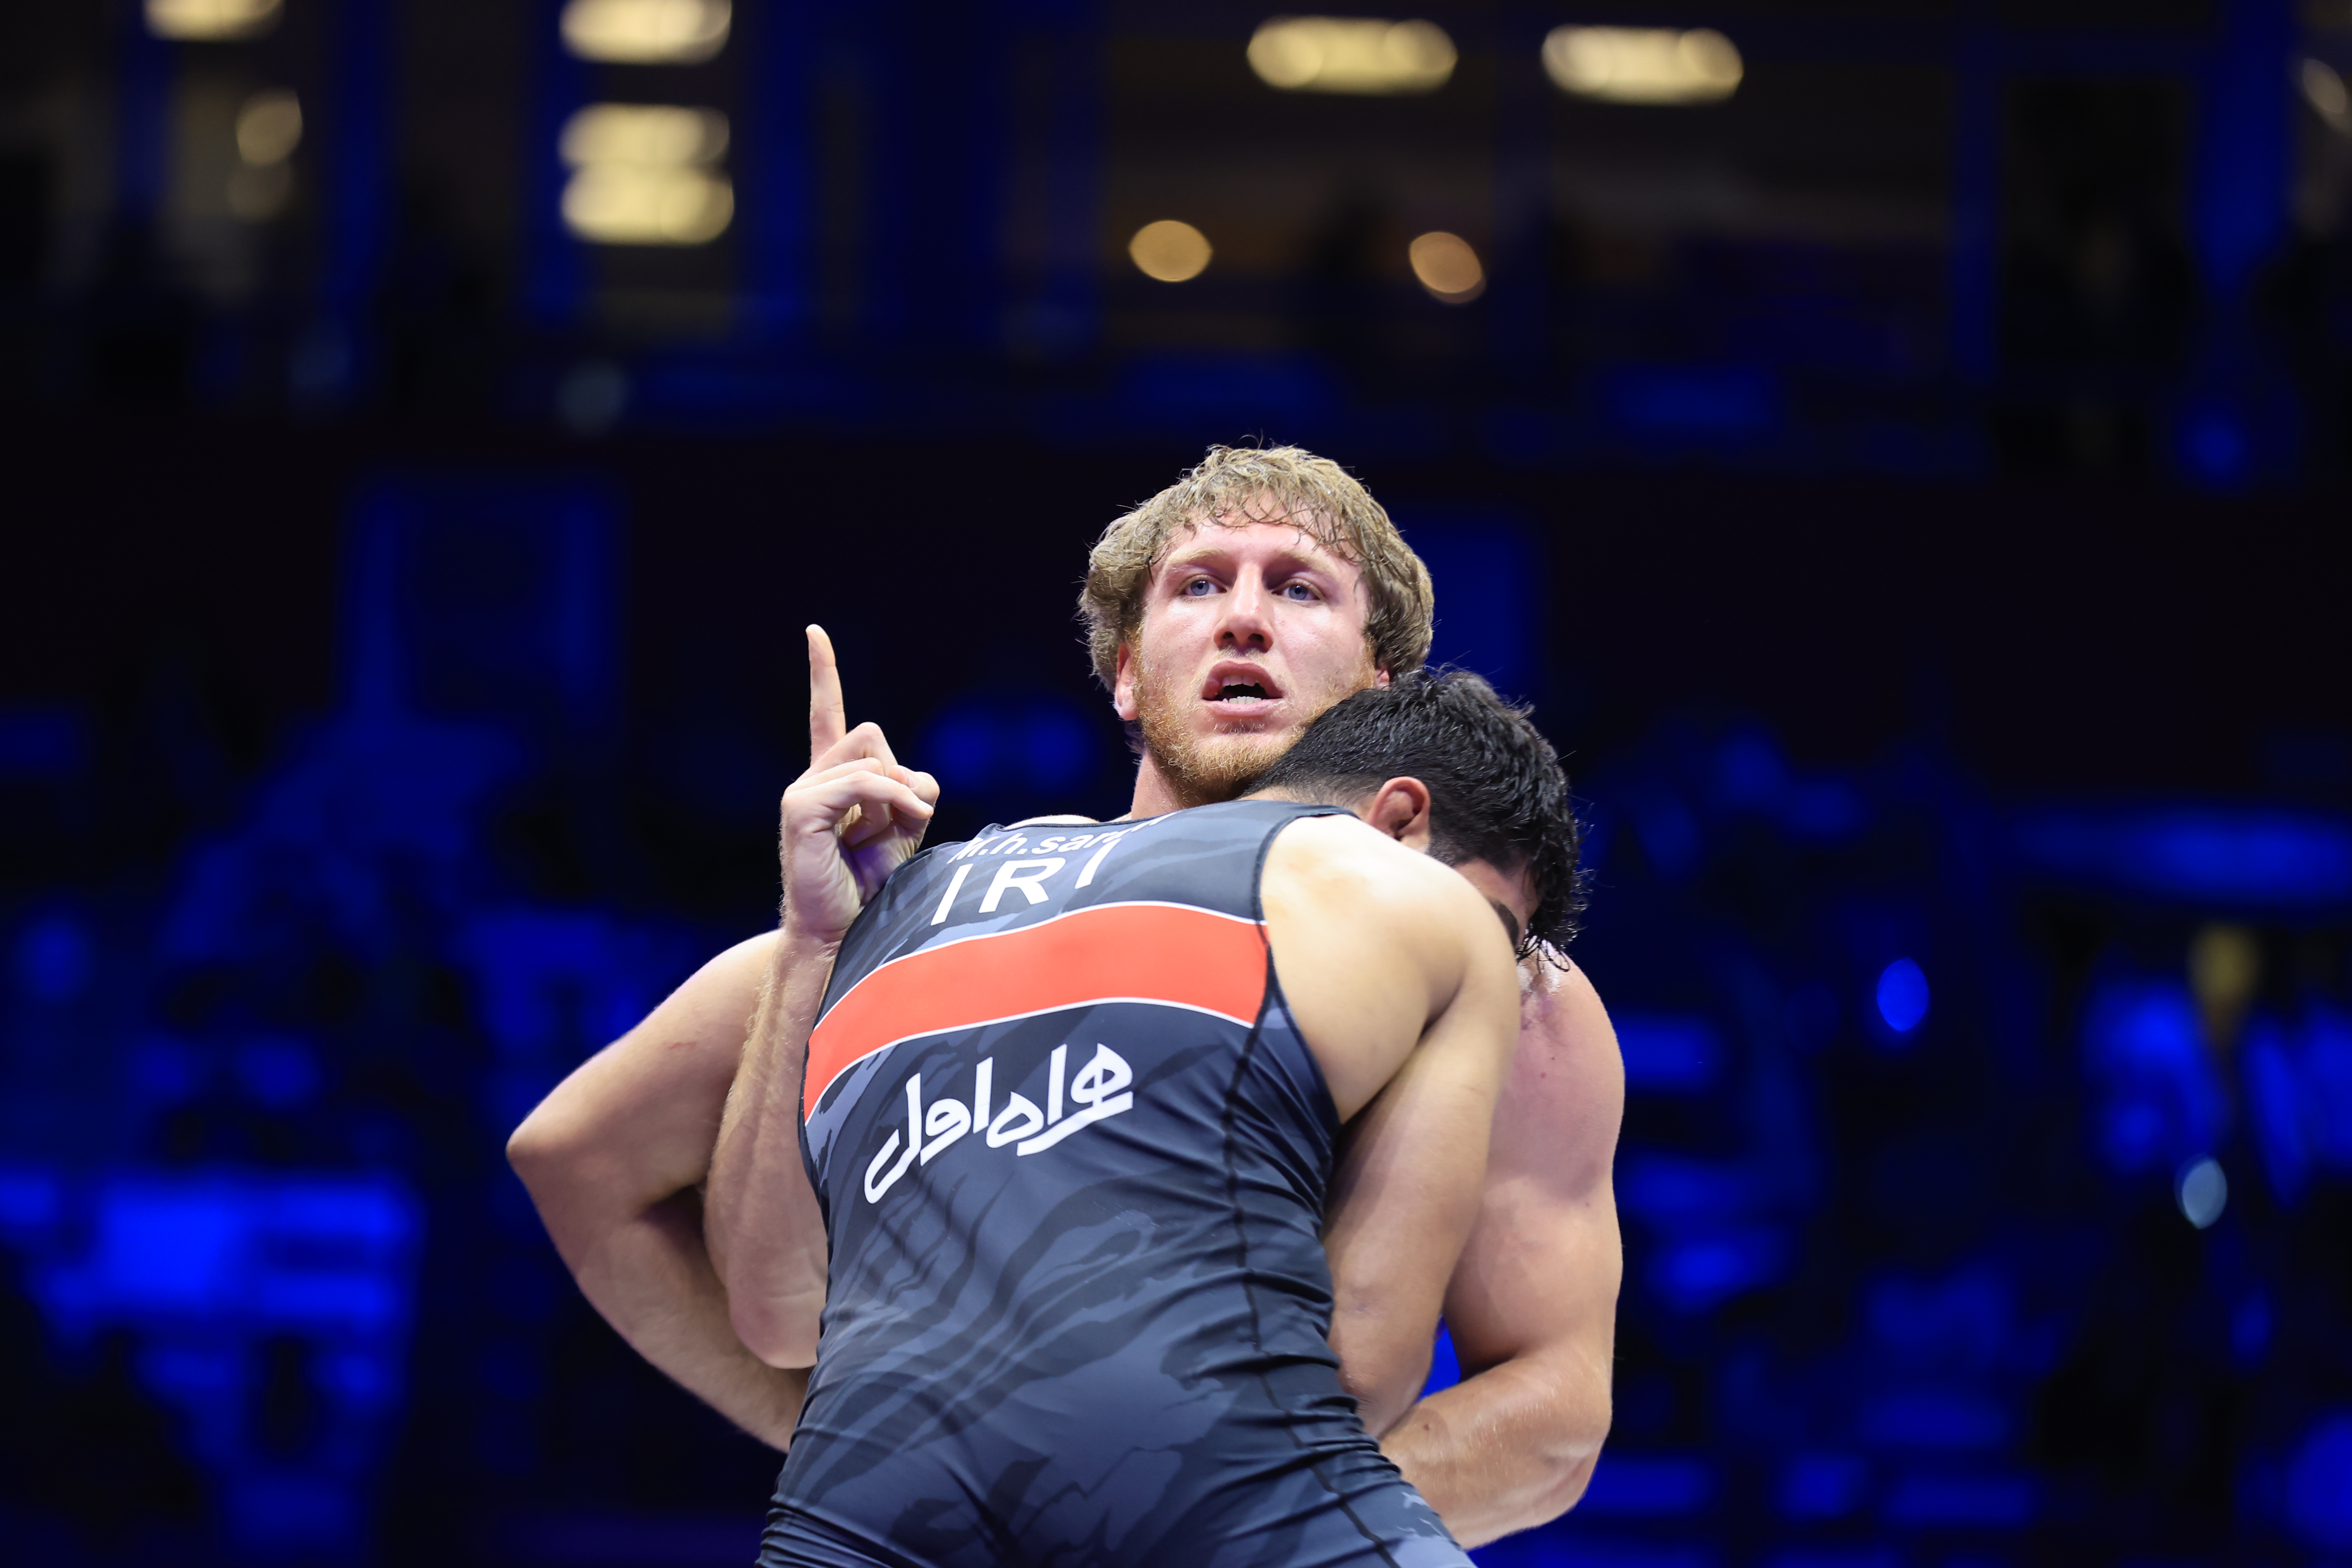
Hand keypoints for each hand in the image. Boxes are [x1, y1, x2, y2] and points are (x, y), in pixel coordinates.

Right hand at [779, 626, 937, 945]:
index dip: (824, 673)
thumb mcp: (904, 829)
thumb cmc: (873, 886)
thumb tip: (916, 779)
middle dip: (898, 777)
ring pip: (874, 760)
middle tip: (891, 826)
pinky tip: (895, 828)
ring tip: (878, 843)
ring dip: (897, 800)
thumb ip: (911, 792)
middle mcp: (813, 779)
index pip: (828, 715)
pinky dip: (891, 802)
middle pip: (873, 736)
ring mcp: (803, 793)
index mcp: (833, 779)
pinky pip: (864, 782)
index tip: (814, 632)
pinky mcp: (801, 810)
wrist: (843, 932)